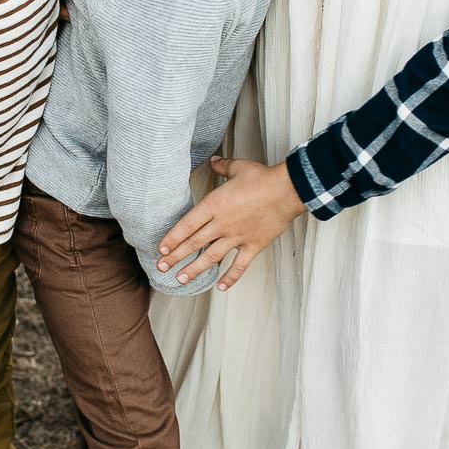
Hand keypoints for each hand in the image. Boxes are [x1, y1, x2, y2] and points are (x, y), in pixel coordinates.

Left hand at [156, 156, 307, 290]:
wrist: (287, 190)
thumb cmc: (262, 178)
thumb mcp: (238, 167)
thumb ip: (221, 166)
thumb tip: (213, 160)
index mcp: (214, 205)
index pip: (187, 225)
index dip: (172, 238)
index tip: (161, 249)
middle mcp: (222, 224)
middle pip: (194, 243)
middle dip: (176, 257)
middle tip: (162, 268)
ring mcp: (237, 237)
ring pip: (212, 257)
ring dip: (195, 269)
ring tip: (182, 280)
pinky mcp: (253, 245)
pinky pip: (240, 265)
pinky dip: (231, 277)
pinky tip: (221, 287)